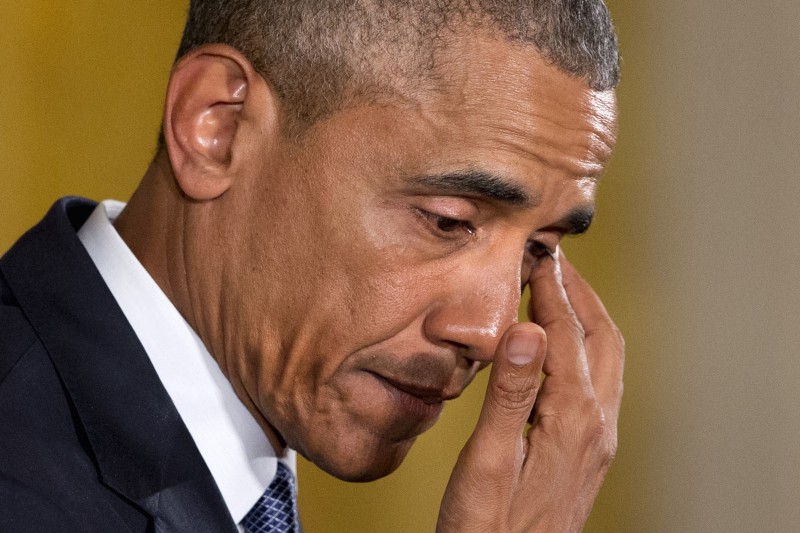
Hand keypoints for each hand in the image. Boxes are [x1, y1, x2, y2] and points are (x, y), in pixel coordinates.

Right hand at [437, 251, 624, 531]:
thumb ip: (510, 395)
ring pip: (607, 357)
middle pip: (600, 338)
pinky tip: (563, 344)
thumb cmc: (487, 527)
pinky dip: (586, 344)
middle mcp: (597, 425)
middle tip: (555, 257)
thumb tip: (528, 330)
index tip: (538, 251)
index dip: (551, 289)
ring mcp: (599, 439)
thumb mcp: (488, 462)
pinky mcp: (590, 450)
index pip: (565, 335)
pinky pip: (601, 379)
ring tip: (561, 287)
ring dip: (588, 315)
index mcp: (572, 420)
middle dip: (580, 292)